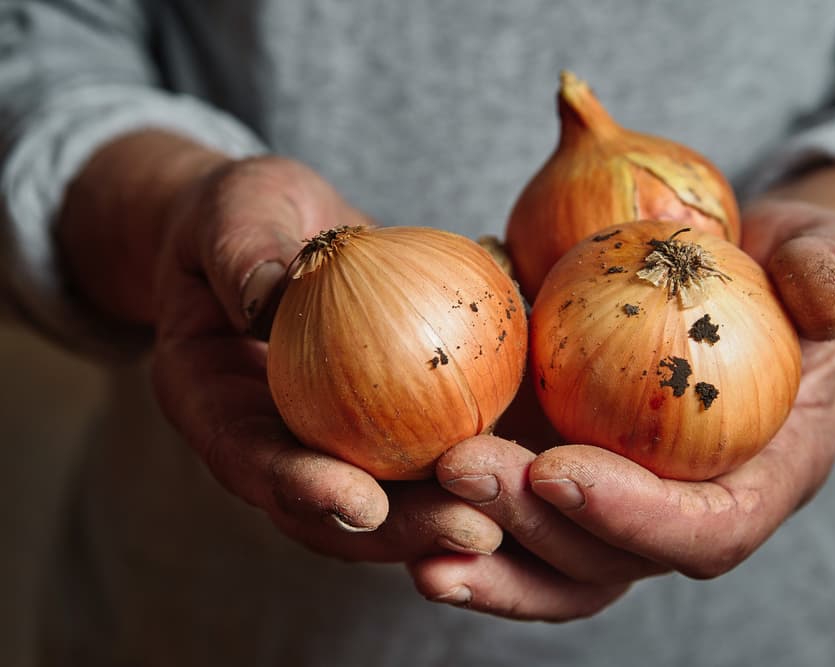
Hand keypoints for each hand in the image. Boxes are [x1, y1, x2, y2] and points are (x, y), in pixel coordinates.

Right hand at [148, 154, 501, 561]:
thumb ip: (240, 252)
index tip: (361, 503)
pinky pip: (429, 448)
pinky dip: (475, 461)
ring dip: (447, 514)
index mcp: (216, 404)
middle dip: (400, 532)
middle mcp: (274, 440)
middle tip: (470, 532)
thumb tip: (265, 293)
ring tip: (513, 516)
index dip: (301, 490)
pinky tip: (532, 462)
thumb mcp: (232, 213)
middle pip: (331, 508)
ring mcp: (331, 437)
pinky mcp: (385, 421)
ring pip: (389, 498)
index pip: (251, 461)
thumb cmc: (239, 214)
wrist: (273, 227)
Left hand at [408, 198, 834, 619]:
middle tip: (460, 467)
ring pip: (556, 564)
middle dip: (534, 527)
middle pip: (612, 559)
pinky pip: (520, 521)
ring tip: (416, 533)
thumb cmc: (795, 273)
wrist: (748, 278)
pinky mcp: (571, 473)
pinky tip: (405, 513)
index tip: (563, 473)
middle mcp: (686, 508)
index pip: (707, 529)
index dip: (637, 518)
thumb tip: (820, 283)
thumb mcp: (832, 257)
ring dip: (486, 556)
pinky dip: (468, 527)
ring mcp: (621, 498)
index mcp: (761, 478)